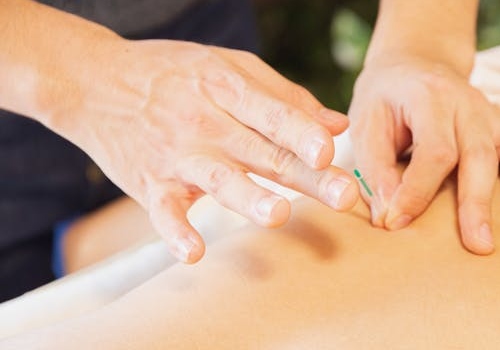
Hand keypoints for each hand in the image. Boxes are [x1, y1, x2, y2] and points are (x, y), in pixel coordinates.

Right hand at [49, 38, 358, 262]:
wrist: (93, 80)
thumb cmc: (174, 73)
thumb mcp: (229, 67)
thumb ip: (284, 97)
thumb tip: (338, 125)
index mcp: (229, 90)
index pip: (273, 114)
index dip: (302, 132)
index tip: (330, 150)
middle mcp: (206, 123)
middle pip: (263, 153)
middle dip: (305, 175)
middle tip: (344, 195)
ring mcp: (177, 155)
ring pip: (218, 178)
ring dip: (248, 198)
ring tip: (277, 215)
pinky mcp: (150, 184)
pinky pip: (164, 211)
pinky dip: (175, 232)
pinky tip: (193, 253)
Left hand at [348, 57, 499, 253]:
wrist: (414, 63)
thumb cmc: (386, 99)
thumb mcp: (365, 123)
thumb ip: (375, 169)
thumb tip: (389, 215)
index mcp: (429, 98)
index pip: (433, 150)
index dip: (417, 190)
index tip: (398, 222)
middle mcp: (467, 105)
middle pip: (479, 154)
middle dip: (478, 202)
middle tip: (481, 245)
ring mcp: (492, 115)